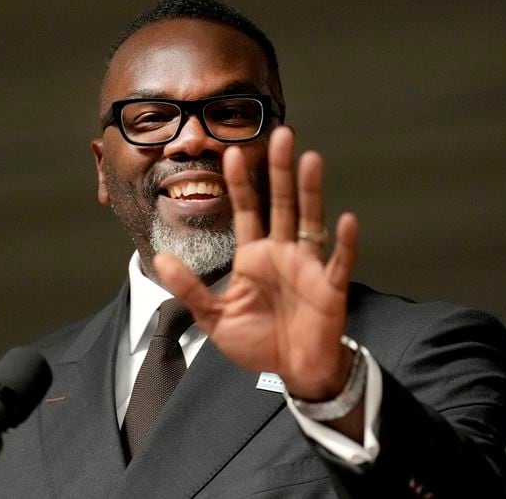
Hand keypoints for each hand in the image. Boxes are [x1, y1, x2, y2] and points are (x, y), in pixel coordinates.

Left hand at [154, 126, 358, 401]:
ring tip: (311, 160)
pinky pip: (338, 261)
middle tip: (281, 134)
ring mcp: (308, 266)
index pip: (246, 211)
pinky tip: (346, 219)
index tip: (230, 154)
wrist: (293, 370)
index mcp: (254, 256)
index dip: (239, 184)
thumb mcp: (215, 317)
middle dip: (280, 171)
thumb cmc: (257, 342)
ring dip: (311, 192)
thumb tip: (159, 257)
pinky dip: (344, 243)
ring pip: (310, 221)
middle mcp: (282, 252)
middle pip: (282, 204)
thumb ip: (190, 288)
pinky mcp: (330, 286)